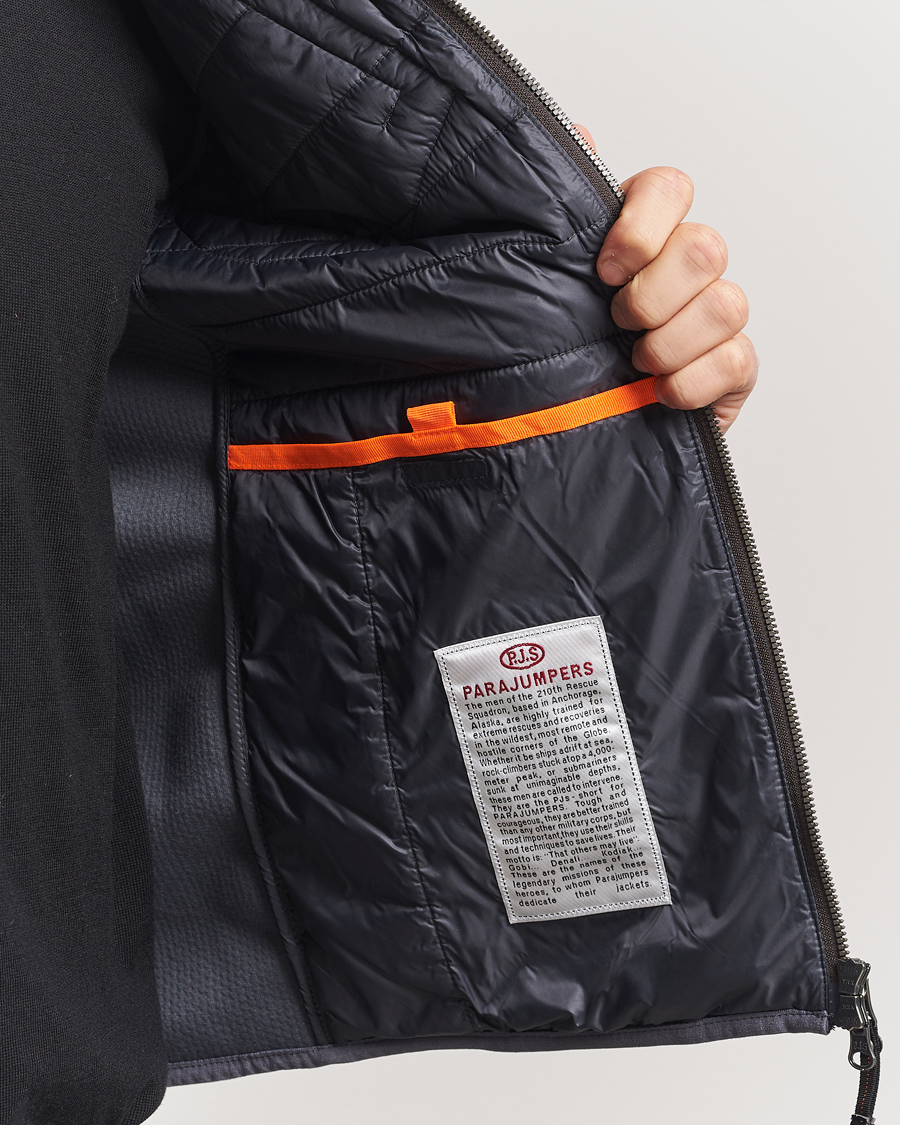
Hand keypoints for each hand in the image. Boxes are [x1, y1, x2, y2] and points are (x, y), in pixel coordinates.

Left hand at [576, 132, 756, 430]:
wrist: (570, 428)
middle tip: (615, 324)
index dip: (642, 225)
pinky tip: (659, 393)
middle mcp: (684, 269)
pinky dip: (691, 382)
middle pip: (704, 247)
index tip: (602, 269)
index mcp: (640, 237)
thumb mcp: (536, 285)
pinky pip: (737, 359)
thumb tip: (576, 135)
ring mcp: (713, 318)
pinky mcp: (731, 369)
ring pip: (726, 303)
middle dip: (652, 295)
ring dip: (670, 340)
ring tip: (635, 363)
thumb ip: (553, 218)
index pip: (669, 189)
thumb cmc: (558, 353)